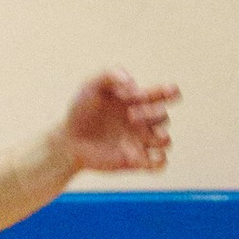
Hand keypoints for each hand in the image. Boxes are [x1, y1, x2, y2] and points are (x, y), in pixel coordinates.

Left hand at [60, 73, 177, 177]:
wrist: (69, 141)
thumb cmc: (80, 111)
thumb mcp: (90, 86)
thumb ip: (110, 74)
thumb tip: (133, 83)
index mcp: (138, 101)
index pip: (165, 94)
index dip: (169, 92)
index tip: (153, 94)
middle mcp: (144, 121)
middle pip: (164, 117)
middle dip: (151, 115)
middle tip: (130, 116)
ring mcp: (141, 142)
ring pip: (166, 141)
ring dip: (155, 138)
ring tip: (131, 139)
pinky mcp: (138, 161)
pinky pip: (160, 164)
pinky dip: (154, 160)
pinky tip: (133, 155)